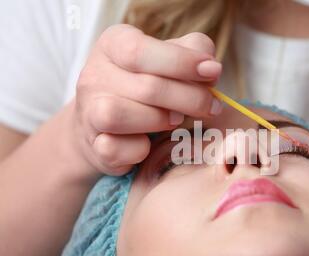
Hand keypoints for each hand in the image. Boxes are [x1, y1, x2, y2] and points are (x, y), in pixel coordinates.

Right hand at [73, 24, 222, 175]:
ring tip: (176, 121)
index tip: (213, 72)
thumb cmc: (147, 87)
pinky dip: (139, 150)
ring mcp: (88, 112)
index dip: (181, 62)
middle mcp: (94, 75)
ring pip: (117, 115)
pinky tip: (149, 144)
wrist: (107, 126)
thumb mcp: (168, 60)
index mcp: (113, 45)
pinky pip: (115, 150)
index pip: (140, 50)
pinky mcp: (93, 146)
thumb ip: (191, 53)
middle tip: (211, 107)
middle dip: (189, 99)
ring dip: (158, 121)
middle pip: (145, 87)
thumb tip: (210, 66)